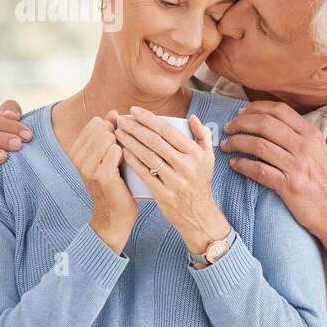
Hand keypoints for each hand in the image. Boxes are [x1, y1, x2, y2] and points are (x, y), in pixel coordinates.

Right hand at [75, 113, 137, 253]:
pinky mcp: (101, 175)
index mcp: (77, 150)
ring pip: (109, 136)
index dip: (113, 128)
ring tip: (129, 158)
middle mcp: (77, 156)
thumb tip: (114, 112)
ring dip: (124, 144)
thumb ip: (109, 133)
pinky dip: (127, 154)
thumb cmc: (117, 183)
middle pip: (102, 127)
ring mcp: (87, 166)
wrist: (115, 215)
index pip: (96, 122)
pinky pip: (117, 150)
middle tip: (126, 152)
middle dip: (119, 134)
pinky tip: (132, 164)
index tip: (121, 142)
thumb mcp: (109, 156)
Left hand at [115, 106, 229, 254]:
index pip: (169, 131)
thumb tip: (192, 117)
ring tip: (118, 133)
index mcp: (196, 154)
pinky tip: (122, 152)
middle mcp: (187, 166)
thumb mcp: (208, 159)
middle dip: (135, 127)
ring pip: (148, 156)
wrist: (199, 216)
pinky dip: (133, 161)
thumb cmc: (200, 184)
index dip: (149, 119)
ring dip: (130, 142)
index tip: (134, 111)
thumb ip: (203, 136)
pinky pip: (145, 174)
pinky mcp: (164, 195)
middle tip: (121, 120)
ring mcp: (175, 181)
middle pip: (155, 141)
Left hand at [220, 100, 326, 253]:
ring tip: (226, 146)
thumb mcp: (317, 151)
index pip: (279, 110)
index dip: (255, 108)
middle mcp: (304, 146)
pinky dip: (242, 165)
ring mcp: (297, 166)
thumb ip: (297, 136)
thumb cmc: (324, 182)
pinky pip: (259, 170)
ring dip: (236, 143)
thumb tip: (268, 124)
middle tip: (228, 129)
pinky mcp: (289, 186)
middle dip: (240, 124)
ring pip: (258, 145)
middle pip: (264, 124)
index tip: (241, 114)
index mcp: (311, 134)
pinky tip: (234, 165)